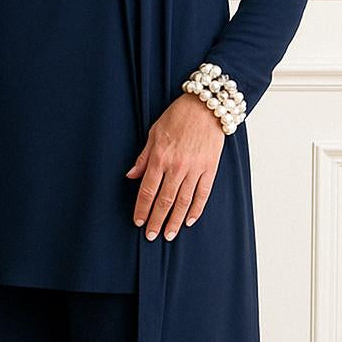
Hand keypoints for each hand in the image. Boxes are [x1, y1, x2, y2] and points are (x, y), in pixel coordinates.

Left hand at [125, 93, 224, 241]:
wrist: (206, 105)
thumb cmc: (177, 117)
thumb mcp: (154, 133)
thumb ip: (143, 157)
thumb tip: (131, 176)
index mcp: (160, 158)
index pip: (148, 190)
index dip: (142, 209)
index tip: (138, 222)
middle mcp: (177, 166)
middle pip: (164, 201)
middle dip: (157, 220)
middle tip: (151, 236)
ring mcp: (195, 169)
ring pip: (183, 202)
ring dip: (175, 220)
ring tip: (169, 235)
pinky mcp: (210, 168)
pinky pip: (202, 194)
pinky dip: (195, 209)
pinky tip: (188, 221)